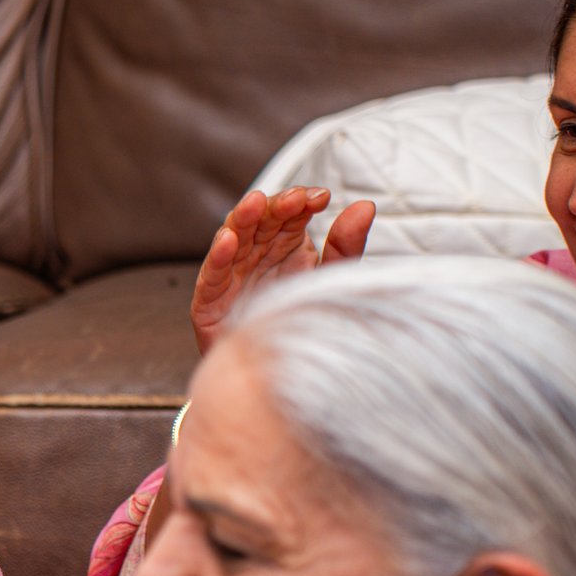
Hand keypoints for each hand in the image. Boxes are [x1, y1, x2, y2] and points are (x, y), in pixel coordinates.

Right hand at [192, 187, 376, 353]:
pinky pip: (212, 275)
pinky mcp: (209, 301)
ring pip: (233, 238)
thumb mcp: (330, 281)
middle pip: (260, 221)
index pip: (289, 214)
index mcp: (286, 247)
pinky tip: (228, 240)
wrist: (277, 376)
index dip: (301, 202)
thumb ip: (346, 246)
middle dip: (275, 207)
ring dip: (242, 218)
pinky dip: (217, 256)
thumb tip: (366, 206)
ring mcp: (232, 275)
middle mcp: (258, 256)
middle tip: (294, 201)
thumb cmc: (299, 326)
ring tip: (255, 203)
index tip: (321, 198)